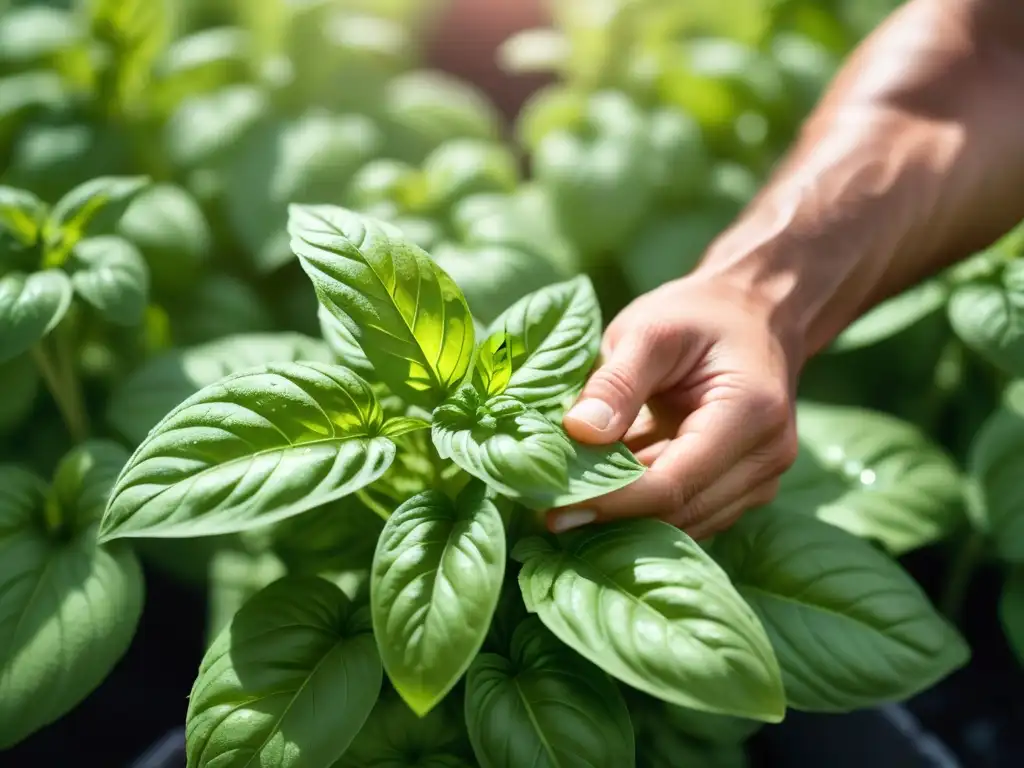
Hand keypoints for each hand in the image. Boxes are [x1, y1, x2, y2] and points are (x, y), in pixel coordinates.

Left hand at [547, 274, 801, 538]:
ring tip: (569, 500)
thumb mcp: (650, 331)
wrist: (755, 313)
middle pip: (679, 512)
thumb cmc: (699, 314)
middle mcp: (766, 457)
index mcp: (750, 413)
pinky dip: (644, 506)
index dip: (611, 502)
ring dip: (627, 517)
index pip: (673, 484)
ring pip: (684, 522)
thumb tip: (579, 432)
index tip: (555, 506)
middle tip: (548, 510)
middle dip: (613, 516)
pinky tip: (602, 489)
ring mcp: (760, 478)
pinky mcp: (744, 488)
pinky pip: (689, 511)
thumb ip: (616, 382)